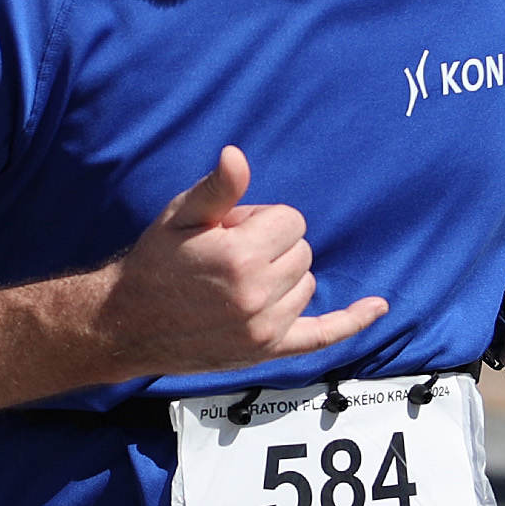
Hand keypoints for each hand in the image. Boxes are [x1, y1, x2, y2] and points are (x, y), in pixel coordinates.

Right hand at [100, 147, 386, 375]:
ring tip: (235, 283)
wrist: (127, 322)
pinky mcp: (267, 350)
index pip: (292, 220)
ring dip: (283, 277)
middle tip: (227, 257)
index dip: (262, 220)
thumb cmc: (154, 264)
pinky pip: (322, 335)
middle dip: (272, 246)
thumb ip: (218, 188)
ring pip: (306, 284)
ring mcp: (265, 327)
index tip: (230, 230)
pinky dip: (352, 320)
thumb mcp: (180, 216)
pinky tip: (377, 307)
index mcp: (240, 256)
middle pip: (302, 251)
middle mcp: (257, 295)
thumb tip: (237, 155)